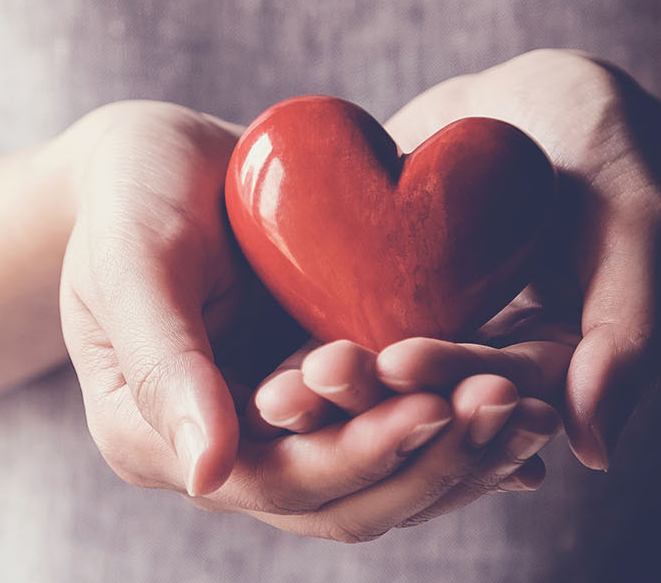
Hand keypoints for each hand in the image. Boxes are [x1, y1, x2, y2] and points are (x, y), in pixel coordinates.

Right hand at [58, 100, 561, 541]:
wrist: (152, 160)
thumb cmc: (126, 197)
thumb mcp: (131, 261)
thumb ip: (164, 363)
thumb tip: (206, 475)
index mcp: (158, 443)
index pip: (275, 482)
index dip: (357, 456)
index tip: (431, 408)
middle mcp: (227, 455)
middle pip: (342, 501)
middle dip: (430, 463)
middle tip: (508, 407)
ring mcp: (281, 430)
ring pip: (383, 478)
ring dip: (461, 455)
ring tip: (534, 412)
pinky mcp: (327, 397)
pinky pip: (399, 428)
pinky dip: (462, 427)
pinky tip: (529, 406)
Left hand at [257, 50, 660, 470]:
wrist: (539, 103)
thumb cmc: (607, 154)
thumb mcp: (638, 228)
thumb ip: (629, 333)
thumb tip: (596, 451)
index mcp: (547, 373)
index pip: (496, 385)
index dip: (450, 374)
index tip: (404, 358)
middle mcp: (477, 369)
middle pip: (423, 392)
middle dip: (371, 393)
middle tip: (317, 378)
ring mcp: (419, 338)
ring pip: (370, 374)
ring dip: (324, 389)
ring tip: (276, 391)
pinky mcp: (369, 305)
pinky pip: (332, 329)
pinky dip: (299, 347)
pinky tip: (256, 358)